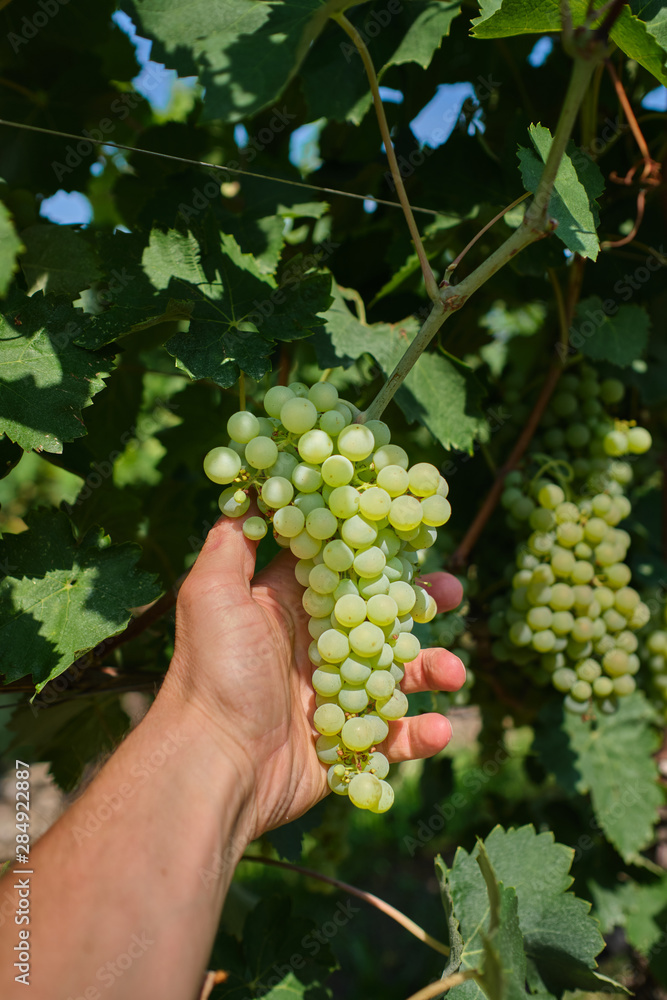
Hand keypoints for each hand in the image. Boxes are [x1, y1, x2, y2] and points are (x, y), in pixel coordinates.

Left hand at [164, 515, 465, 840]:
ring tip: (453, 670)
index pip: (342, 567)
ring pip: (395, 673)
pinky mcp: (344, 741)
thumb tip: (248, 489)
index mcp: (286, 605)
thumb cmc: (212, 672)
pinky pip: (392, 735)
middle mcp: (313, 645)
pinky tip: (438, 728)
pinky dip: (419, 733)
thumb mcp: (211, 593)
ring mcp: (332, 694)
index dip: (376, 548)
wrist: (209, 764)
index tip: (413, 529)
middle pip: (379, 615)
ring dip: (430, 669)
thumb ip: (233, 542)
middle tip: (453, 590)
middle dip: (419, 604)